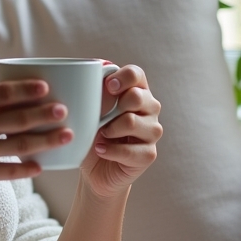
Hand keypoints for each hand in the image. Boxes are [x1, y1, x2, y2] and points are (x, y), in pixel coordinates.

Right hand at [0, 80, 70, 211]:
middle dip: (47, 113)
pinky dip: (28, 168)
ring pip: (21, 144)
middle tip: (65, 110)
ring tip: (67, 135)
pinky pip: (10, 170)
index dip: (27, 89)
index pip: (2, 93)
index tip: (46, 88)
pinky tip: (41, 166)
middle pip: (19, 117)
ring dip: (48, 140)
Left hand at [78, 64, 161, 198]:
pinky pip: (130, 149)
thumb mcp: (89, 110)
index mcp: (136, 90)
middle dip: (113, 108)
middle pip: (136, 97)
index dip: (122, 77)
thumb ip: (94, 92)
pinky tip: (101, 150)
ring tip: (100, 136)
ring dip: (109, 130)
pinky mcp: (149, 154)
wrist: (94, 168)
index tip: (108, 86)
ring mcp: (152, 131)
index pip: (136, 74)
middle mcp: (150, 108)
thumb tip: (93, 72)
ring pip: (132, 122)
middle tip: (100, 120)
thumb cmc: (92, 133)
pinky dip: (109, 150)